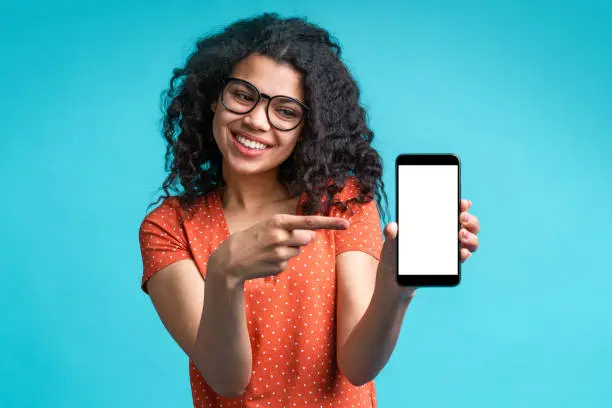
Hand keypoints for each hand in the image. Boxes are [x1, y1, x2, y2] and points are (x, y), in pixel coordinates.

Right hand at [210, 214, 349, 285]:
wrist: (230, 260)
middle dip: (301, 238)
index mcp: (278, 221)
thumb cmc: (252, 238)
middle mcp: (281, 236)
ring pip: (299, 250)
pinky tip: (267, 260)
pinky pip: (289, 262)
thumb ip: (290, 227)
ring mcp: (280, 253)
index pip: (309, 221)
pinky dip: (281, 261)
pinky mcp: (279, 267)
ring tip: (270, 250)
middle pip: (308, 237)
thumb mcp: (268, 225)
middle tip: (282, 239)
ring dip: (290, 250)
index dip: (330, 223)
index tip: (346, 225)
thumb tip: (311, 236)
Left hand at [376, 198, 480, 301]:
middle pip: (467, 224)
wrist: (394, 281)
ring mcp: (449, 250)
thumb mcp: (390, 243)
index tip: (463, 203)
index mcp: (433, 224)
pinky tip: (462, 253)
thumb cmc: (393, 257)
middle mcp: (445, 235)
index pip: (452, 211)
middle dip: (470, 220)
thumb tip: (392, 227)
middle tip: (462, 218)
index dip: (461, 205)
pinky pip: (462, 258)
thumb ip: (390, 234)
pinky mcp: (449, 265)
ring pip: (470, 241)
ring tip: (461, 235)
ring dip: (471, 237)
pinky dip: (465, 254)